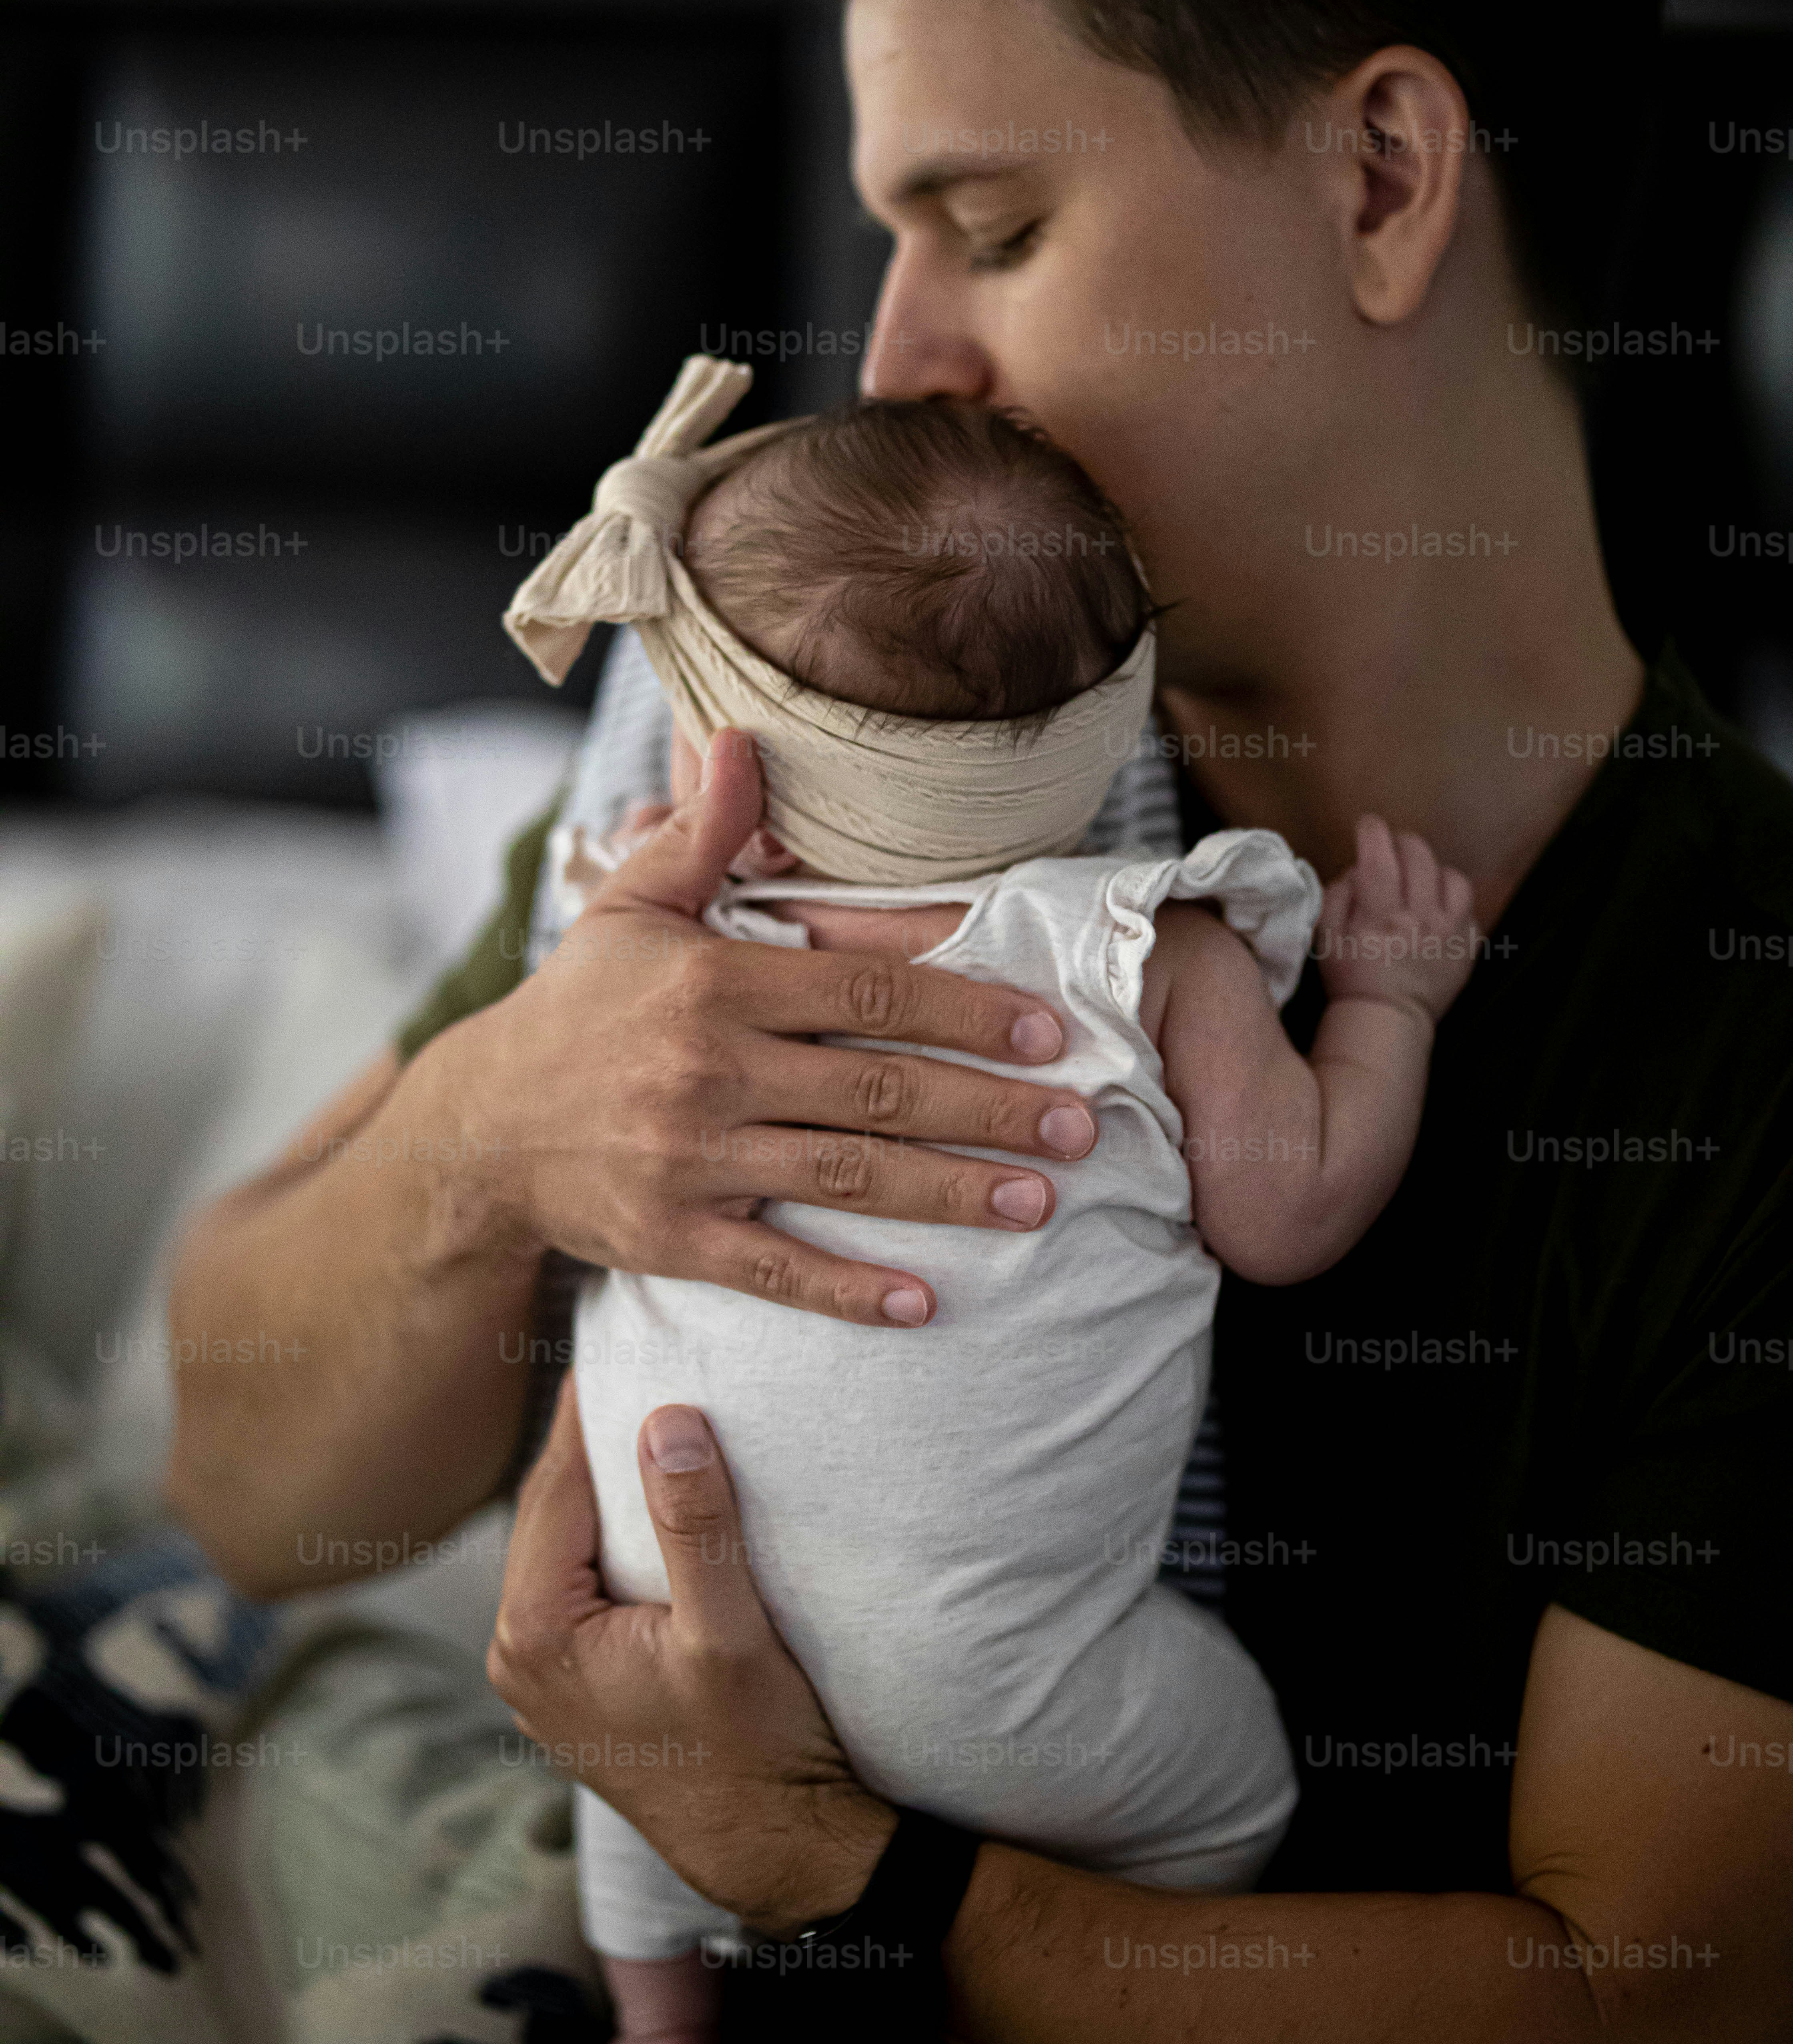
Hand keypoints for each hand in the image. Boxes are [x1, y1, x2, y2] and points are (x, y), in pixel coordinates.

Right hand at [428, 728, 1096, 1326]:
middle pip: (877, 1090)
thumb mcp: (632, 905)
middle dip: (989, 1110)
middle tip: (1080, 1128)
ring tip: (1039, 1204)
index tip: (1049, 1031)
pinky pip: (775, 1269)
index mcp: (715, 986)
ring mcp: (691, 1160)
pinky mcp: (671, 1238)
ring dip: (948, 1194)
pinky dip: (849, 1290)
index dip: (966, 1010)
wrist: (480, 1128)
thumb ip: (702, 831)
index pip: (869, 993)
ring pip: (843, 1179)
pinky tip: (922, 1304)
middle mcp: (709, 1072)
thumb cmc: (578, 1007)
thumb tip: (744, 739)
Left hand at [487, 1381, 894, 1936]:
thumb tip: (665, 1421)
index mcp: (534, 1635)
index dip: (586, 1412)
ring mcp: (539, 1677)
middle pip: (548, 1515)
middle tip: (618, 1358)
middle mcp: (516, 1656)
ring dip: (596, 1490)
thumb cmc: (757, 1752)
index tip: (608, 1342)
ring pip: (559, 1548)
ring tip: (633, 1414)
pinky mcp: (575, 1687)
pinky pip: (575, 1585)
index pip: (553, 1489)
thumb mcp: (730, 1633)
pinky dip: (604, 1538)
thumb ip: (695, 1527)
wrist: (778, 1851)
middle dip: (585, 1443)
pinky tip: (641, 1503)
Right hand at [1313, 814, 1477, 1021]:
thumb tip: (1359, 868)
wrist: (1387, 1019)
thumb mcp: (1327, 937)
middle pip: (1418, 857)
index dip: (1372, 832)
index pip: (1378, 858)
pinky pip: (1469, 904)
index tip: (1367, 826)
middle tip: (1391, 846)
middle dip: (1402, 841)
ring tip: (1419, 876)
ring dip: (1432, 867)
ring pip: (1451, 876)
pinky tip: (1437, 903)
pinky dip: (1452, 895)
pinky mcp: (1469, 943)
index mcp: (1379, 917)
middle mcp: (1419, 919)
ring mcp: (1449, 931)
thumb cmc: (1351, 977)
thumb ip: (1338, 895)